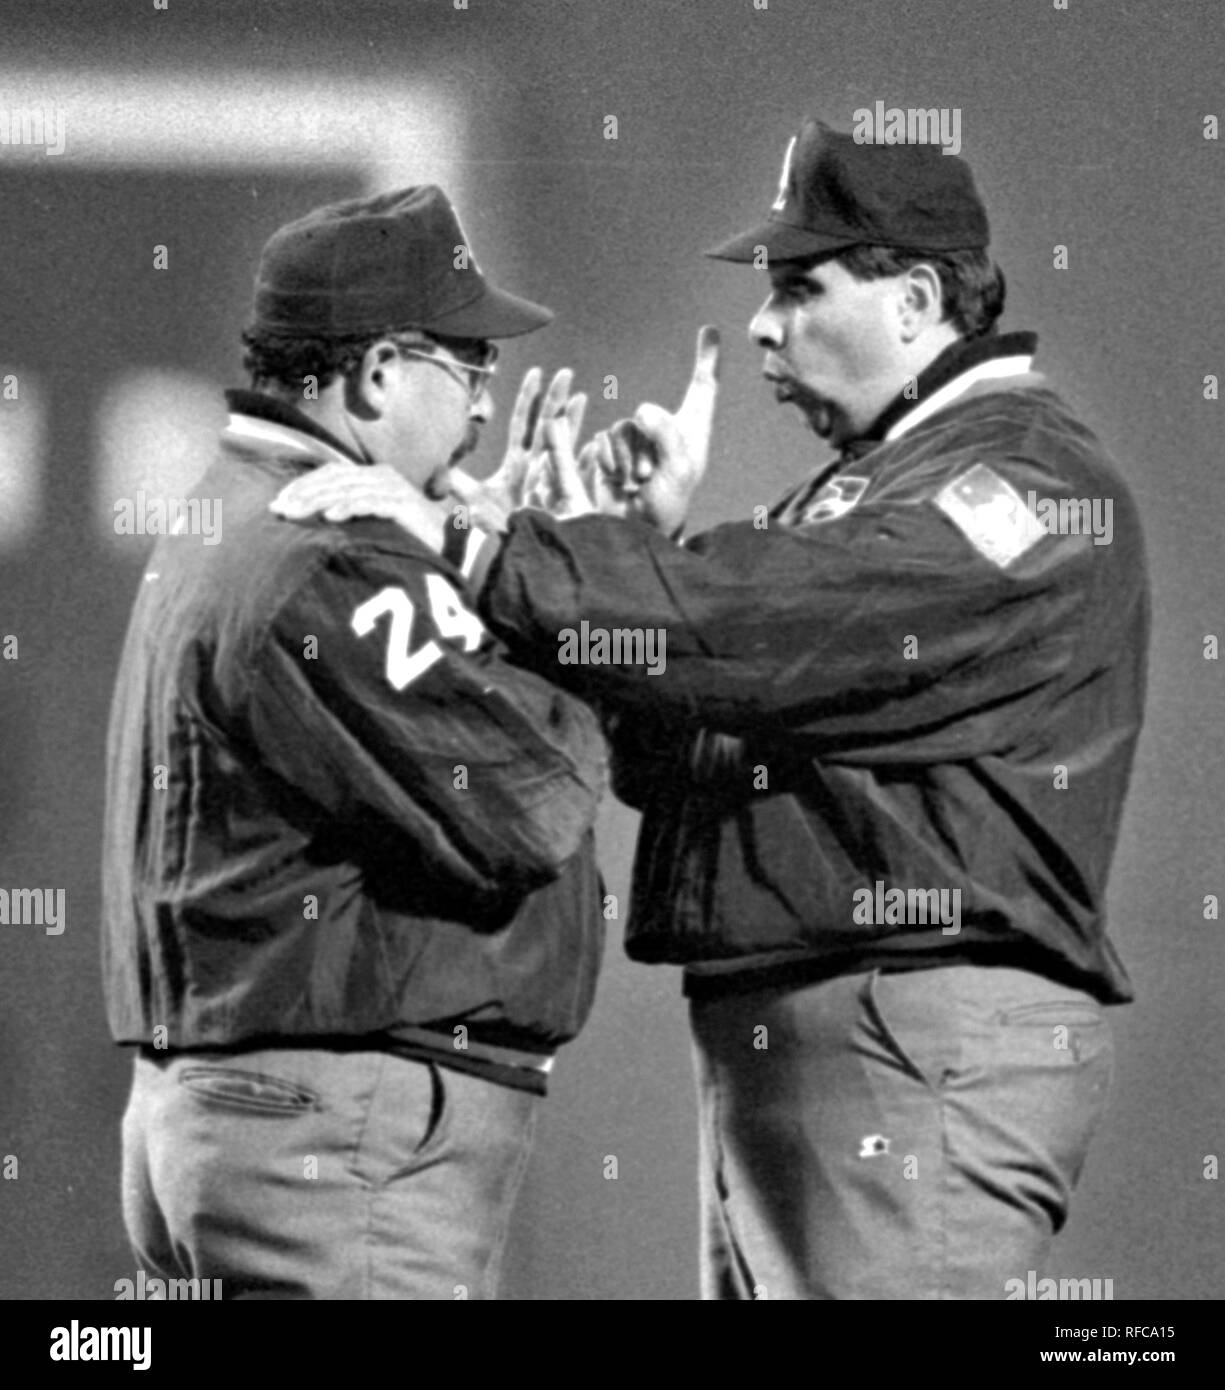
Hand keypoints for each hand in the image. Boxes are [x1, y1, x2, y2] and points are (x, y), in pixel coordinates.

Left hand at [270, 462, 447, 551]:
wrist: (451, 546)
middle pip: (332, 480)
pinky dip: (347, 508)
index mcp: (372, 475)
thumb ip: (352, 512)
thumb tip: (316, 517)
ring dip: (316, 501)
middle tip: (278, 510)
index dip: (301, 485)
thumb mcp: (375, 521)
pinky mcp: (402, 503)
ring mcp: (392, 488)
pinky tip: (329, 518)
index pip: (329, 473)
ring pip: (345, 489)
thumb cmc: (410, 536)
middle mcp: (381, 475)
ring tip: (295, 514)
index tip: (278, 502)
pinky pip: (369, 502)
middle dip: (302, 494)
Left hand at [448, 367, 586, 528]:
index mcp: (517, 461)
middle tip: (567, 373)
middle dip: (556, 399)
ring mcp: (550, 481)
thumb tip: (440, 467)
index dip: (529, 398)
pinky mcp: (560, 499)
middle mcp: (536, 466)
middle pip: (547, 425)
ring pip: (564, 445)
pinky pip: (576, 478)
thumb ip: (457, 484)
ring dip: (573, 422)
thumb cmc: (493, 527)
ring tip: (581, 398)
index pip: (523, 423)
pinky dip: (586, 462)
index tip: (537, 372)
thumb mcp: (473, 502)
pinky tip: (593, 447)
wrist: (508, 554)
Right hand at [585, 325, 720, 532]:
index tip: (710, 331)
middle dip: (647, 448)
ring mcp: (636, 440)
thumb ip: (666, 434)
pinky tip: (620, 483)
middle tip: (653, 478)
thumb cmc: (668, 506)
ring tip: (638, 484)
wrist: (638, 531)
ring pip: (622, 428)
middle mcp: (665, 431)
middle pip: (649, 413)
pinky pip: (604, 441)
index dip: (707, 359)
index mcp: (692, 432)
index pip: (702, 387)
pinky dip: (611, 463)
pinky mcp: (612, 450)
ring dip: (629, 460)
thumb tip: (643, 411)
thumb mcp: (678, 470)